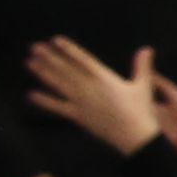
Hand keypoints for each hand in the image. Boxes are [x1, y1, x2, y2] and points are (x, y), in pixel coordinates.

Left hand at [19, 34, 169, 154]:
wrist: (135, 136)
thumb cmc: (140, 111)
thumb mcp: (144, 85)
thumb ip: (142, 66)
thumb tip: (147, 49)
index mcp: (104, 78)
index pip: (82, 59)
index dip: (68, 49)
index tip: (54, 40)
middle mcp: (89, 87)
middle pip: (65, 69)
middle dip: (49, 57)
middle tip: (34, 47)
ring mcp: (82, 102)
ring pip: (59, 84)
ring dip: (43, 73)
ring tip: (29, 62)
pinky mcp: (78, 116)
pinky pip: (58, 107)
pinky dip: (44, 101)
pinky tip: (31, 94)